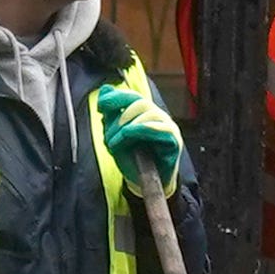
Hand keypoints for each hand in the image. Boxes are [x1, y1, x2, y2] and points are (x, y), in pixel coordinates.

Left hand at [89, 71, 186, 193]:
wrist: (145, 183)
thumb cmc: (132, 159)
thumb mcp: (115, 137)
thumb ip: (110, 116)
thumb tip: (104, 90)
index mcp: (142, 114)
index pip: (131, 96)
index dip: (116, 98)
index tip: (100, 106)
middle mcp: (156, 116)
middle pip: (140, 102)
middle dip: (120, 116)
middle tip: (108, 136)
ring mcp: (167, 126)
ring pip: (149, 112)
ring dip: (128, 126)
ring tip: (114, 144)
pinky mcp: (174, 139)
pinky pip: (161, 128)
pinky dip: (142, 128)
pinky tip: (128, 134)